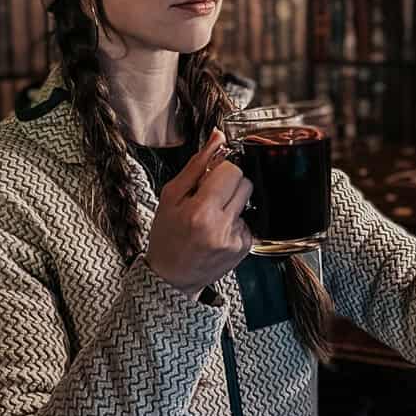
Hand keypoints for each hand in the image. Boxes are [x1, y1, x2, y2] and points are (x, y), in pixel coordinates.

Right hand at [145, 129, 252, 295]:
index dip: (220, 169)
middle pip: (245, 182)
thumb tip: (217, 137)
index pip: (231, 170)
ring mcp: (236, 239)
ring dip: (233, 202)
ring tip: (212, 215)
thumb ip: (196, 165)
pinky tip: (218, 229)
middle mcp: (222, 227)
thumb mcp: (170, 196)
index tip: (208, 177)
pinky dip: (235, 220)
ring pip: (249, 200)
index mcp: (200, 212)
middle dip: (229, 183)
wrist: (171, 277)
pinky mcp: (245, 247)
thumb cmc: (166, 237)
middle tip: (209, 196)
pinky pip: (249, 219)